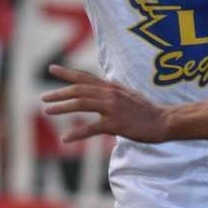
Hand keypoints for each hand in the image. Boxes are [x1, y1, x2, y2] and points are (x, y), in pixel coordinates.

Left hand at [42, 65, 170, 143]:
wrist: (164, 121)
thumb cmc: (146, 111)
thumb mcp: (127, 95)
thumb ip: (112, 92)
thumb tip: (101, 90)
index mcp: (111, 87)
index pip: (85, 77)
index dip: (67, 73)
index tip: (51, 69)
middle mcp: (110, 94)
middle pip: (79, 90)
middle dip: (59, 93)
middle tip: (43, 98)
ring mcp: (113, 108)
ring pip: (81, 104)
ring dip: (62, 108)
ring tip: (47, 111)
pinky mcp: (116, 124)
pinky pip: (92, 129)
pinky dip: (76, 133)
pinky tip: (65, 138)